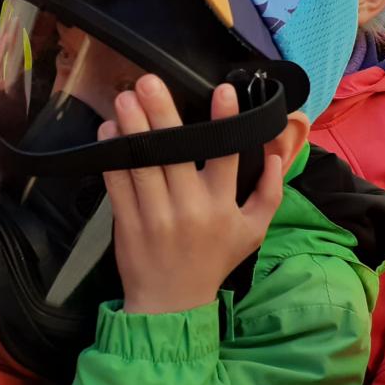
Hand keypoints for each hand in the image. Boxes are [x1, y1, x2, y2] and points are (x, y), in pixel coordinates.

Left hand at [101, 76, 283, 313]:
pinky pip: (117, 182)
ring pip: (142, 162)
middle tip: (148, 80)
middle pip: (174, 152)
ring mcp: (156, 215)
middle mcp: (189, 207)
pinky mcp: (127, 221)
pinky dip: (111, 155)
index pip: (226, 156)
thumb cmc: (214, 261)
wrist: (172, 303)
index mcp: (222, 206)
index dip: (224, 121)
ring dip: (131, 127)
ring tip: (124, 96)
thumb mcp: (253, 233)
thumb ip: (269, 194)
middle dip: (160, 113)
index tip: (222, 89)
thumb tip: (277, 155)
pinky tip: (108, 131)